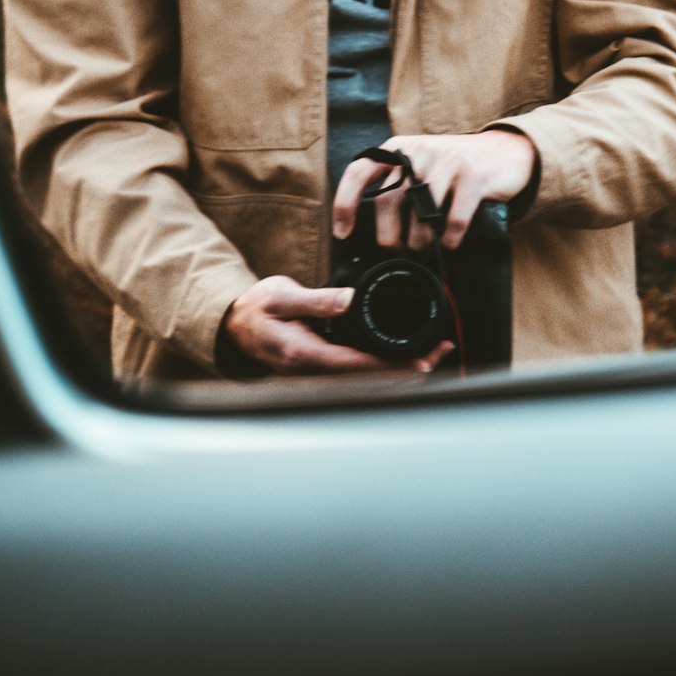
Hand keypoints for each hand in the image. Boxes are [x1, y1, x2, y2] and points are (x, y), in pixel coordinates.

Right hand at [220, 275, 451, 376]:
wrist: (234, 326)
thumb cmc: (256, 309)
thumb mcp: (282, 295)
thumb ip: (316, 300)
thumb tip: (347, 299)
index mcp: (305, 355)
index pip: (359, 368)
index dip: (394, 366)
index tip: (423, 360)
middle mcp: (313, 373)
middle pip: (369, 380)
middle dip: (407, 369)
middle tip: (441, 353)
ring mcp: (317, 376)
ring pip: (366, 380)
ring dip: (399, 369)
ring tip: (432, 354)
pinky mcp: (322, 369)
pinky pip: (357, 373)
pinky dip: (383, 366)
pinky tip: (403, 356)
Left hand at [333, 129, 536, 251]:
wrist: (506, 152)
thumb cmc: (455, 168)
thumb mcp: (422, 164)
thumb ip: (397, 185)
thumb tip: (372, 232)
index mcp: (399, 149)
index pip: (359, 172)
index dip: (345, 203)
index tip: (342, 233)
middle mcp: (420, 152)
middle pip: (388, 203)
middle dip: (389, 239)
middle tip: (398, 253)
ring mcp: (448, 162)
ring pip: (420, 217)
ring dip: (421, 244)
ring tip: (425, 252)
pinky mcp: (474, 177)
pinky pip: (453, 220)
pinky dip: (449, 241)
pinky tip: (450, 244)